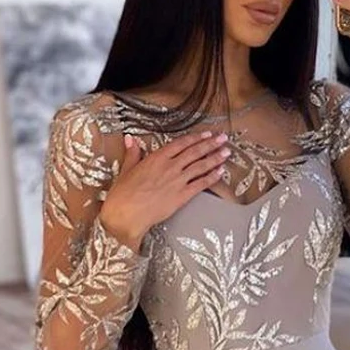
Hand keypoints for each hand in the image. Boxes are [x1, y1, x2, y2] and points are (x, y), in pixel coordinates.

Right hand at [99, 131, 230, 248]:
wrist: (127, 214)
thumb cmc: (123, 194)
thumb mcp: (126, 169)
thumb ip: (133, 153)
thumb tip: (131, 139)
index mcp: (157, 158)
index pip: (181, 144)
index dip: (196, 138)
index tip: (206, 134)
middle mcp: (170, 167)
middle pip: (195, 152)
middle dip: (211, 144)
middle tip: (223, 139)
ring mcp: (177, 181)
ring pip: (200, 166)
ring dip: (215, 158)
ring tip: (226, 152)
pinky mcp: (182, 196)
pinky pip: (200, 184)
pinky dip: (211, 177)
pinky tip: (220, 172)